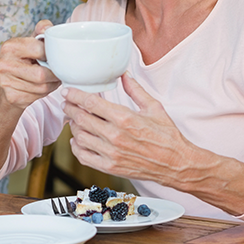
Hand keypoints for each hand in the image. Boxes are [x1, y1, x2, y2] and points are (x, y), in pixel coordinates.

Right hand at [0, 19, 61, 109]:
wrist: (9, 83)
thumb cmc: (25, 59)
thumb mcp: (32, 41)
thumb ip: (42, 29)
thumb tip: (48, 29)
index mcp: (10, 46)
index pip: (40, 50)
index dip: (52, 55)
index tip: (55, 57)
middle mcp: (4, 64)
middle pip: (41, 74)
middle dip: (54, 74)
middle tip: (59, 71)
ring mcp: (6, 82)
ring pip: (42, 87)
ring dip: (52, 84)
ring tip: (51, 78)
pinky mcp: (11, 96)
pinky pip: (37, 96)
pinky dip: (45, 93)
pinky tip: (43, 86)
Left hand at [62, 73, 194, 185]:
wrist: (176, 164)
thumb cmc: (167, 136)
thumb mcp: (154, 107)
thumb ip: (136, 90)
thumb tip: (125, 75)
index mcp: (125, 118)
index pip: (91, 103)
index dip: (75, 96)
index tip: (68, 92)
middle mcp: (115, 136)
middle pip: (81, 119)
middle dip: (71, 109)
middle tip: (68, 104)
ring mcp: (111, 153)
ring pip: (80, 137)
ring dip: (74, 127)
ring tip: (75, 120)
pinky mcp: (111, 167)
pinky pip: (84, 157)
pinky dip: (77, 148)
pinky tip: (78, 141)